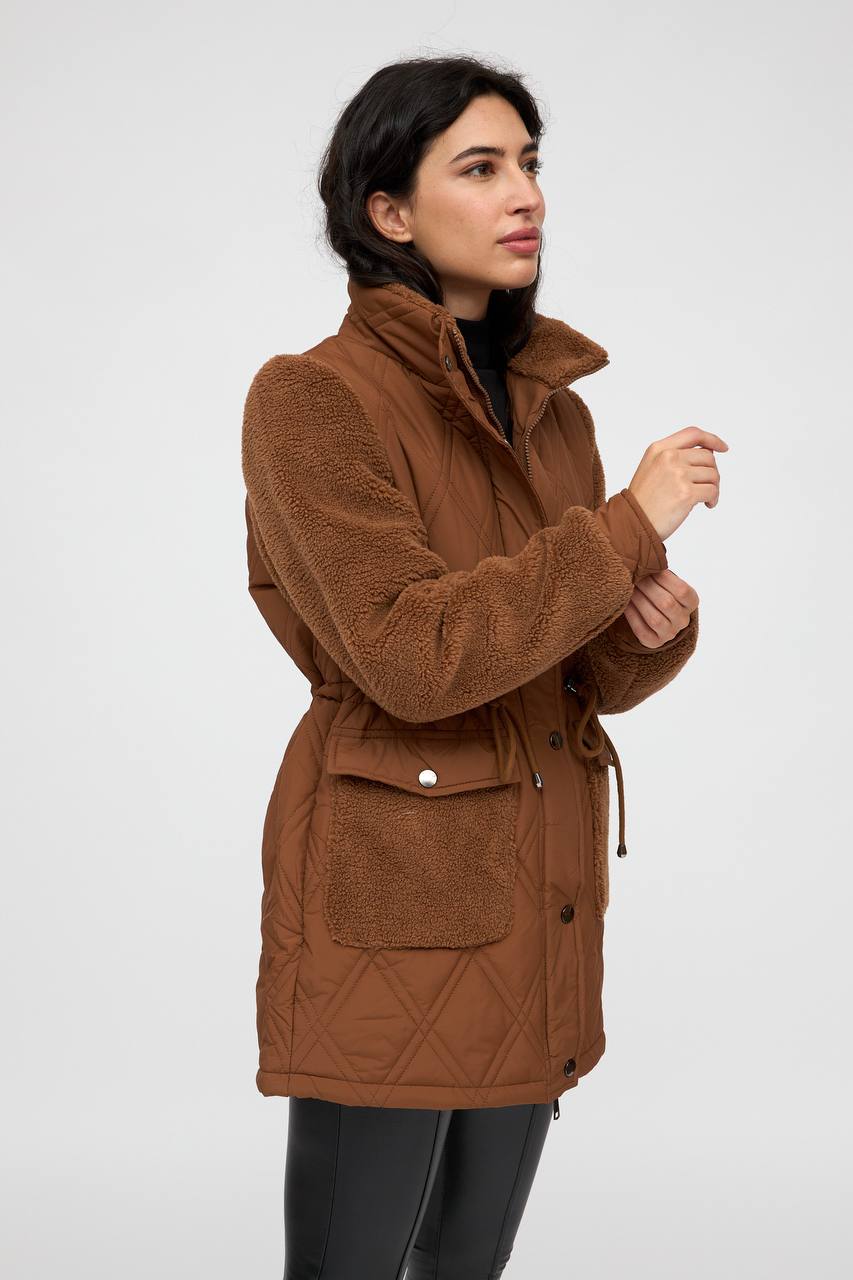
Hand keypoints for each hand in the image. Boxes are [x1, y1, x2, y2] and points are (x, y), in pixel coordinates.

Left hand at [619, 569, 697, 648]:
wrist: (656, 615)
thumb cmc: (660, 590)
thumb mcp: (667, 581)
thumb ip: (661, 570)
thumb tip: (652, 549)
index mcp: (691, 603)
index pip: (682, 591)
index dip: (665, 578)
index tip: (650, 568)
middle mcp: (683, 621)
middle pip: (667, 604)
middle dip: (647, 588)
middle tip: (634, 576)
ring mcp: (670, 633)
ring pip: (654, 619)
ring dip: (639, 601)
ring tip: (629, 588)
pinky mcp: (654, 642)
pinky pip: (642, 630)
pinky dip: (632, 615)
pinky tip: (625, 603)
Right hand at [628, 427, 728, 541]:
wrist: (632, 522)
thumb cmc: (642, 500)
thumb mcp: (651, 467)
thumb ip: (673, 456)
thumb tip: (707, 454)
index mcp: (659, 449)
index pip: (693, 434)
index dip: (711, 439)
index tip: (722, 448)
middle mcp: (668, 458)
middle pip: (707, 456)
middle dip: (712, 472)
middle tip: (707, 486)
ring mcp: (678, 475)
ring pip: (713, 474)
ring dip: (714, 487)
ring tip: (705, 498)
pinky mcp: (686, 494)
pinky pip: (712, 491)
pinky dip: (713, 499)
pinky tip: (707, 504)